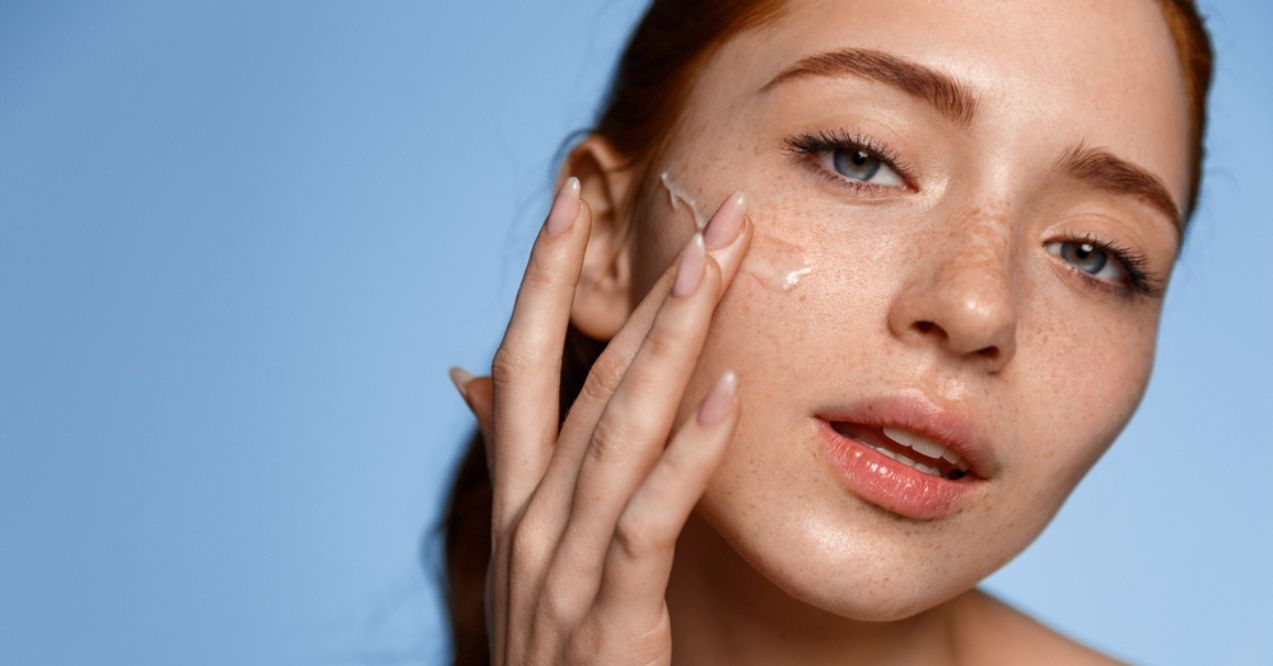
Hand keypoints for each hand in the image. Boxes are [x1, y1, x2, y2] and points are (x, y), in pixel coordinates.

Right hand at [449, 176, 752, 663]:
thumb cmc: (555, 650)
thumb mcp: (529, 551)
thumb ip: (518, 460)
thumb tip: (469, 379)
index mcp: (516, 496)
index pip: (520, 362)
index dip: (542, 277)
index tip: (573, 195)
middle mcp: (529, 517)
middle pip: (584, 377)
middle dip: (645, 288)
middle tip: (710, 211)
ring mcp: (562, 566)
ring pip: (618, 430)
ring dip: (670, 341)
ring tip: (716, 266)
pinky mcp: (609, 617)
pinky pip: (648, 521)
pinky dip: (687, 455)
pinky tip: (729, 396)